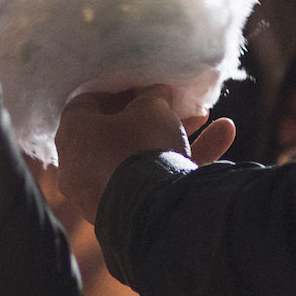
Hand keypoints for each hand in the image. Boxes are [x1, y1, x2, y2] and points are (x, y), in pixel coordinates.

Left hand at [55, 86, 237, 223]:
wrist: (153, 211)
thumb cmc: (142, 145)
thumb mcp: (152, 108)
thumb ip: (152, 95)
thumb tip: (156, 93)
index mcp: (73, 133)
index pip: (89, 101)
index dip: (119, 88)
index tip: (145, 83)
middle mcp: (79, 165)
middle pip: (119, 130)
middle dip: (154, 115)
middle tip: (179, 103)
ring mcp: (101, 193)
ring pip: (142, 157)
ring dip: (177, 136)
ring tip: (212, 120)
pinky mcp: (125, 213)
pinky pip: (152, 182)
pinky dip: (180, 164)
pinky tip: (222, 140)